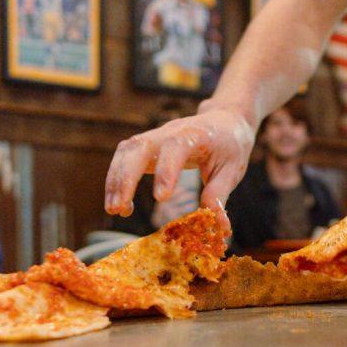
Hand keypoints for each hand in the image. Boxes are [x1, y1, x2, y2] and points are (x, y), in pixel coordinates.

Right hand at [104, 106, 254, 231]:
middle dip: (126, 177)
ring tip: (114, 209)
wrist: (224, 120)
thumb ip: (220, 194)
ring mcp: (155, 136)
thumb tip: (218, 226)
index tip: (161, 198)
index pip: (176, 147)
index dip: (166, 170)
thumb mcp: (232, 169)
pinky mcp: (147, 145)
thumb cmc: (230, 145)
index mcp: (195, 134)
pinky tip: (119, 202)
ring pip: (127, 150)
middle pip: (140, 146)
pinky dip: (117, 178)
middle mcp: (170, 131)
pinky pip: (125, 156)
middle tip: (119, 209)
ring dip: (116, 180)